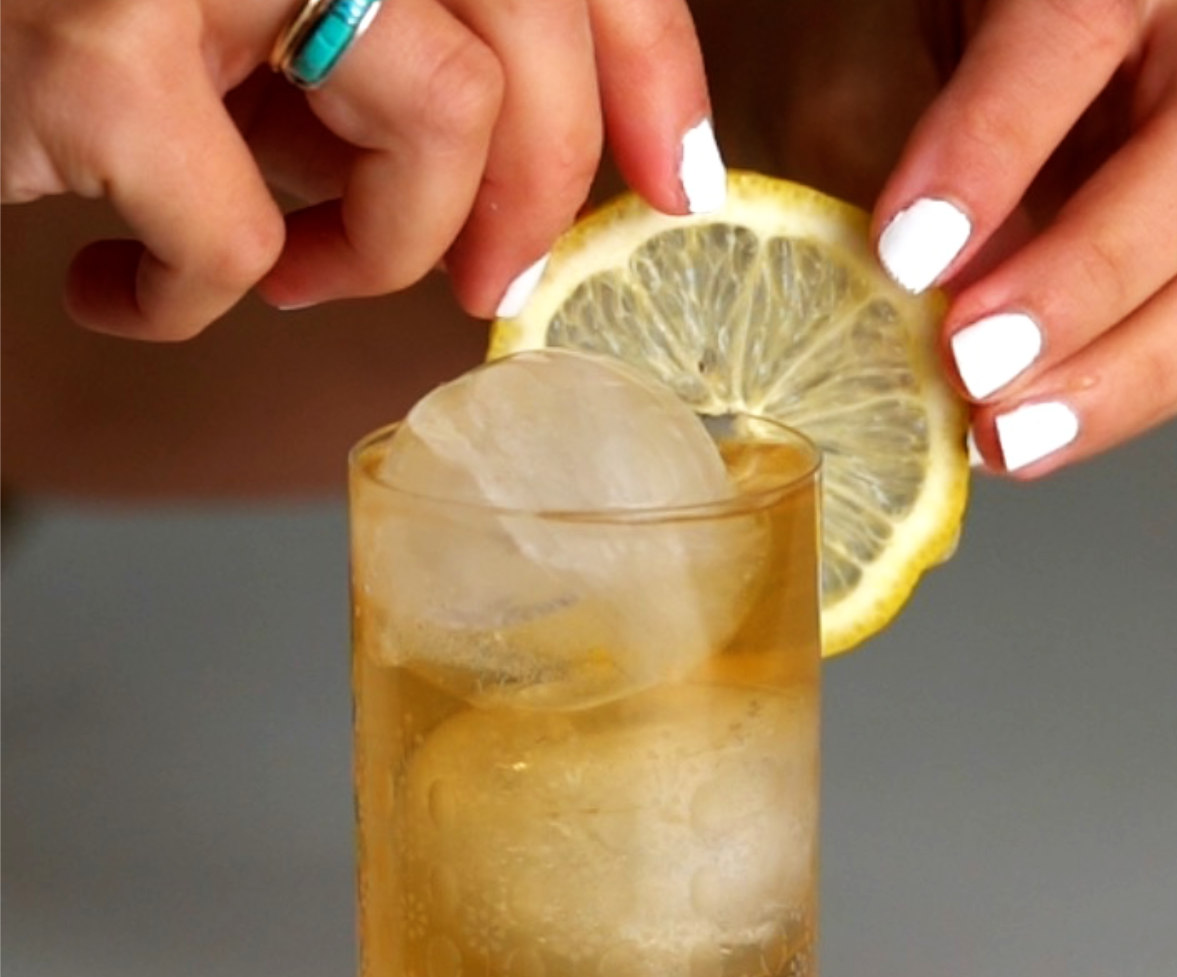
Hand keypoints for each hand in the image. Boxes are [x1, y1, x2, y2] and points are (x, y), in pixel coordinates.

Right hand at [0, 0, 715, 339]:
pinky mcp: (104, 50)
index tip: (674, 184)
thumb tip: (530, 174)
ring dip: (370, 251)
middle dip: (528, 202)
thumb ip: (374, 39)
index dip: (648, 67)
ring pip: (436, 124)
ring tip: (276, 273)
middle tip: (485, 283)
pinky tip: (117, 291)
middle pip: (530, 41)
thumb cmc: (56, 3)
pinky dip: (183, 306)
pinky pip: (238, 246)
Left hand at [875, 0, 1176, 475]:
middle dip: (1083, 285)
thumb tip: (896, 299)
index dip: (992, 150)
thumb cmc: (904, 34)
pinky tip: (1042, 435)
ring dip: (1123, 375)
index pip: (1072, 26)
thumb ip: (876, 141)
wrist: (992, 67)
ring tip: (1007, 438)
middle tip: (973, 366)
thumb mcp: (873, 47)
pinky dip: (1128, 393)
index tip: (908, 257)